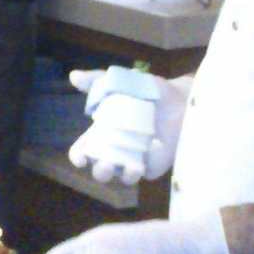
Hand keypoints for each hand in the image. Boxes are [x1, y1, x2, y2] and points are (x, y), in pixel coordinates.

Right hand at [66, 67, 185, 183]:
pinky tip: (147, 160)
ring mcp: (134, 159)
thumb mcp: (121, 82)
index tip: (80, 159)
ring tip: (131, 168)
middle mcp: (115, 150)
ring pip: (122, 177)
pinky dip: (143, 170)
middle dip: (101, 171)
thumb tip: (73, 76)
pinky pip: (144, 174)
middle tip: (106, 165)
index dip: (78, 156)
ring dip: (123, 176)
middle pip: (101, 169)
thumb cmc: (146, 91)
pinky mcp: (152, 165)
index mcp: (103, 133)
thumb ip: (97, 80)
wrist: (180, 98)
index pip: (84, 150)